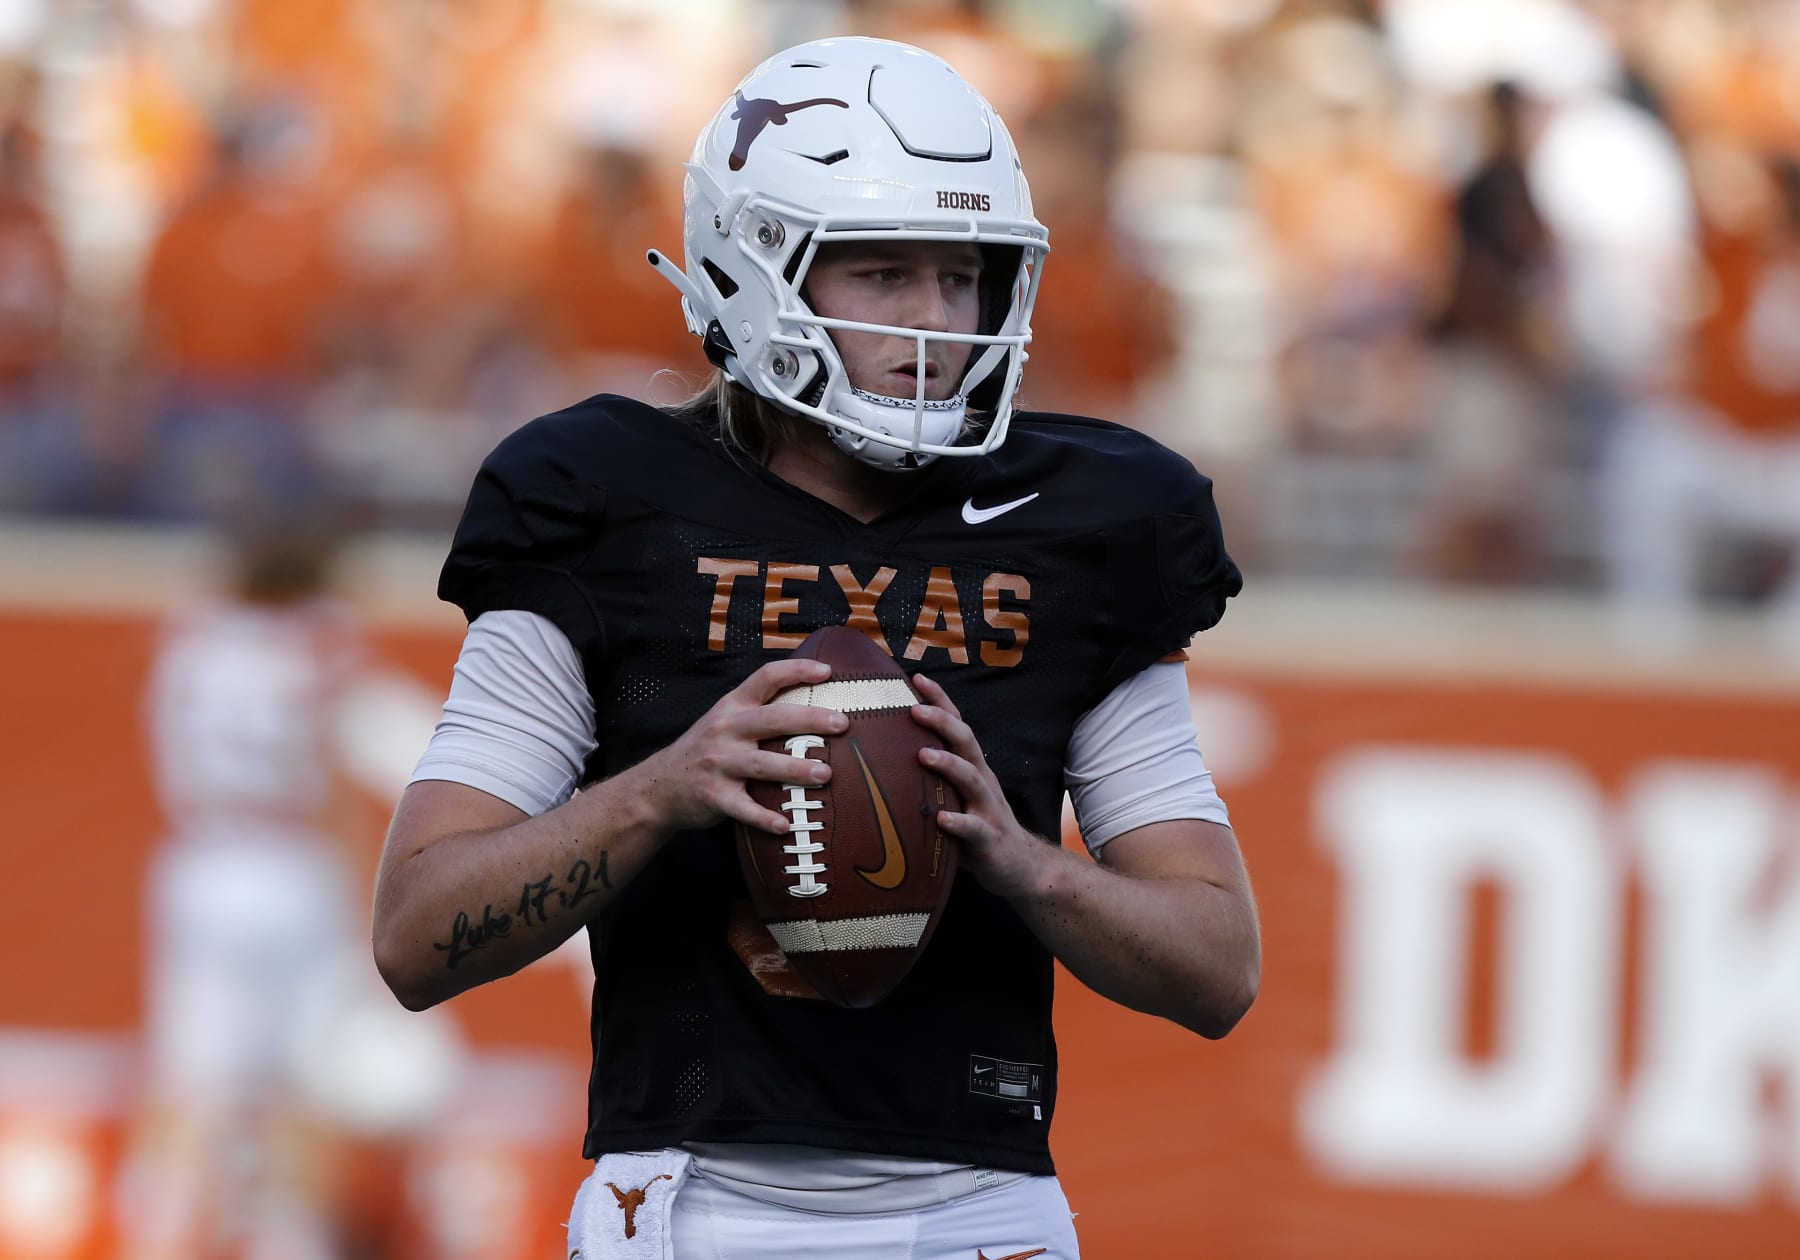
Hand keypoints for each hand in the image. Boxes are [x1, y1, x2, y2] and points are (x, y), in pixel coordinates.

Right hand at [638, 658, 847, 834]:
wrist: (660, 785)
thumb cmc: (707, 749)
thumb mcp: (725, 720)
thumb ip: (759, 711)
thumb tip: (813, 704)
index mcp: (732, 706)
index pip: (765, 678)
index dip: (796, 670)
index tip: (826, 671)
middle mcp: (726, 730)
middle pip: (772, 719)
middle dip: (809, 720)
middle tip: (842, 723)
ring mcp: (719, 763)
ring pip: (762, 764)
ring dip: (795, 769)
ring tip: (825, 774)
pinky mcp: (714, 796)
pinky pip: (743, 808)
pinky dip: (764, 817)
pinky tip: (786, 825)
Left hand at [910, 673, 1051, 898]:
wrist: (1022, 867)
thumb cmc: (976, 828)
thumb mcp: (954, 798)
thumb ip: (928, 781)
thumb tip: (879, 764)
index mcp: (971, 768)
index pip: (956, 725)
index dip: (940, 700)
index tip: (916, 678)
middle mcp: (981, 781)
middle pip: (965, 741)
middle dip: (941, 721)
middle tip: (914, 708)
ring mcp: (987, 808)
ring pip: (970, 778)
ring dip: (948, 764)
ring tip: (923, 755)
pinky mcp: (989, 839)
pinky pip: (973, 828)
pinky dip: (957, 822)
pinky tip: (941, 819)